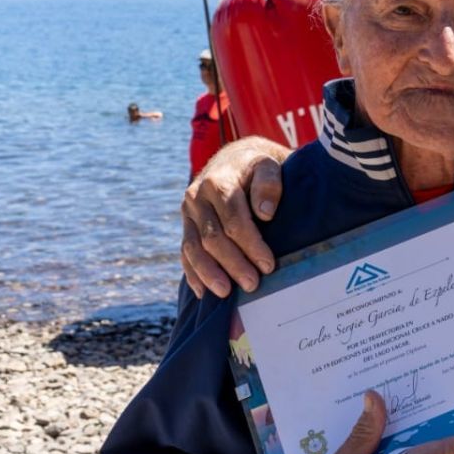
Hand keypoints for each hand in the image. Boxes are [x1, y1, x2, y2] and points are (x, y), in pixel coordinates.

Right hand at [180, 137, 287, 297]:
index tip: (269, 265)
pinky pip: (184, 253)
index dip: (251, 245)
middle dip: (233, 264)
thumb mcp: (268, 165)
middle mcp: (196, 198)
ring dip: (209, 274)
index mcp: (217, 182)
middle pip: (213, 238)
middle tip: (253, 285)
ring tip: (226, 294)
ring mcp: (188, 213)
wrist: (234, 159)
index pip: (234, 220)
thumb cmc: (257, 167)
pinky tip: (204, 293)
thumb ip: (268, 184)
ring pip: (193, 248)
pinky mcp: (185, 226)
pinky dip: (193, 274)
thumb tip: (265, 214)